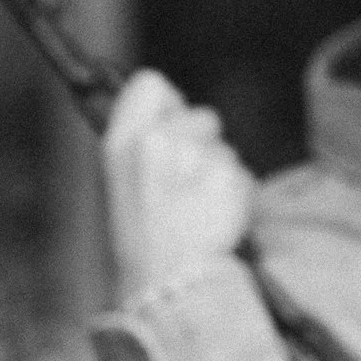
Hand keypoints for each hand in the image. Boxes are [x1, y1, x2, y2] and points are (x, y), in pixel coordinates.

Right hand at [101, 70, 253, 307]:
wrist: (167, 277)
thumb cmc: (141, 229)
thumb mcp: (118, 175)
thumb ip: (140, 131)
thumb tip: (167, 96)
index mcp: (124, 139)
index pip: (151, 83)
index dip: (165, 104)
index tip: (164, 128)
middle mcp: (158, 140)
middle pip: (201, 115)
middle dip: (199, 142)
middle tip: (181, 181)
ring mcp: (197, 157)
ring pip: (223, 147)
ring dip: (216, 170)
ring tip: (194, 203)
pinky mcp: (230, 177)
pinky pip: (241, 172)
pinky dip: (233, 192)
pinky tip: (212, 213)